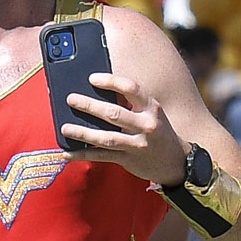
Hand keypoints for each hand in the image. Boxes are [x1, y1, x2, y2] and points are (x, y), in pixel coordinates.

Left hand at [60, 71, 187, 183]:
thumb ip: (130, 103)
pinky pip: (102, 156)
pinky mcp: (129, 160)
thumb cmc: (157, 131)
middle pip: (114, 113)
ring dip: (83, 133)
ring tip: (65, 128)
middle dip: (90, 106)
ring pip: (106, 137)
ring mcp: (138, 144)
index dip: (110, 81)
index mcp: (151, 107)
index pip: (131, 88)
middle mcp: (146, 125)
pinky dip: (83, 155)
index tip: (91, 78)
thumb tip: (97, 92)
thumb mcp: (150, 113)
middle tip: (70, 99)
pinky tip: (67, 153)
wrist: (176, 161)